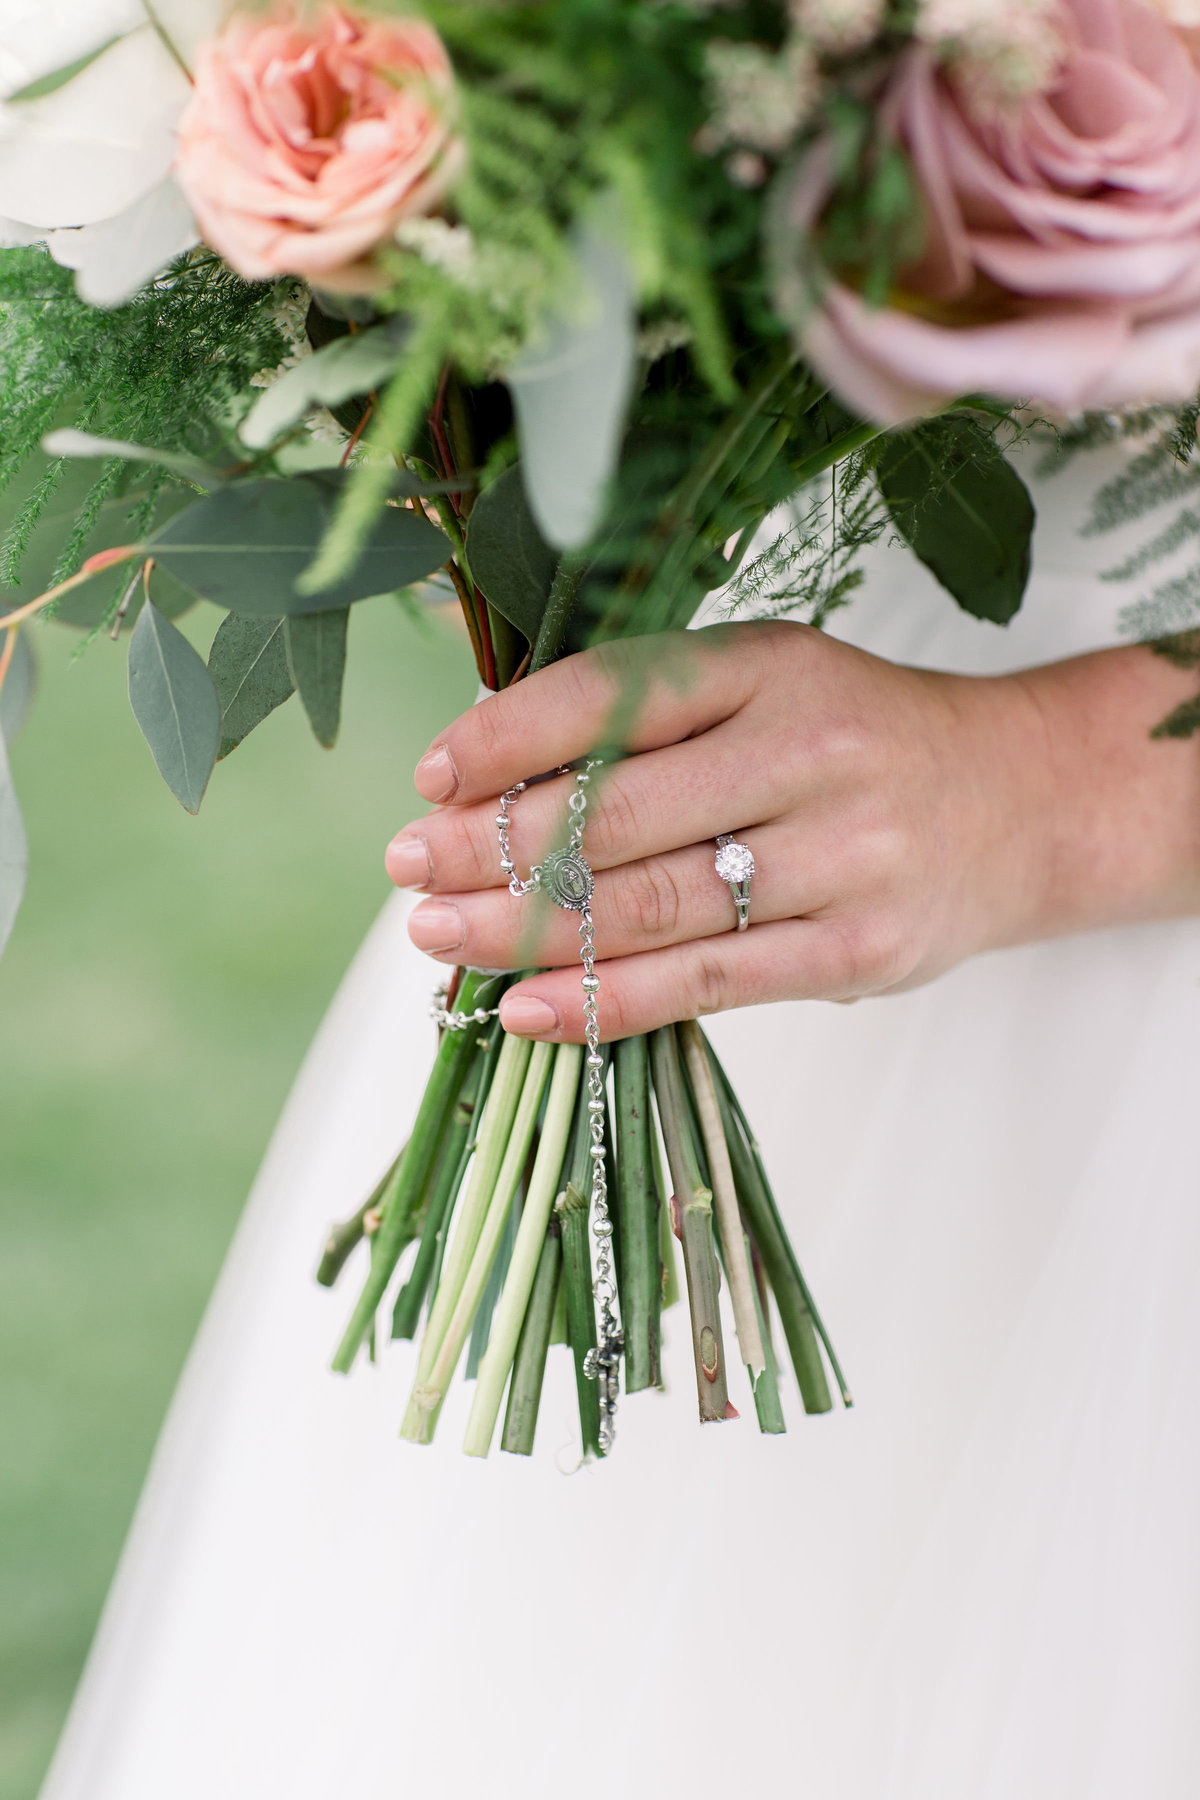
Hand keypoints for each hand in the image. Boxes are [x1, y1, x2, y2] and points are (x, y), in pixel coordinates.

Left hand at [385, 621, 1199, 1042]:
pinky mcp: (856, 951)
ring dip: (526, 930)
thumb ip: (650, 722)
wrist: (1022, 804)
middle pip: (620, 811)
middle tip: (408, 872)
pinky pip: (706, 984)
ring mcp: (840, 858)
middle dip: (494, 847)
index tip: (430, 777)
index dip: (511, 738)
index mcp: (773, 666)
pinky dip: (605, 1003)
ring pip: (651, 905)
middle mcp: (809, 753)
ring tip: (438, 939)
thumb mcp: (769, 687)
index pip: (618, 695)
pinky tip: (526, 1011)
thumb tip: (485, 782)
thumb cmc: (860, 743)